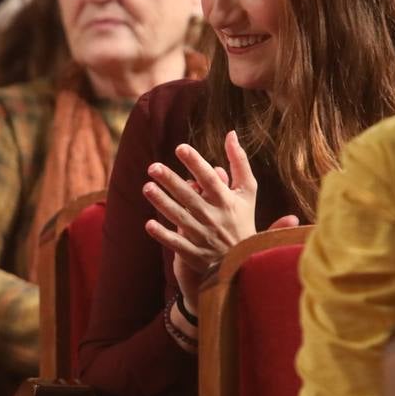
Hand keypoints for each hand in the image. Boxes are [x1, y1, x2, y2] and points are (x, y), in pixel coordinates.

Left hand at [143, 132, 297, 300]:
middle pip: (189, 196)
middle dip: (171, 181)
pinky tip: (148, 224)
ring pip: (179, 217)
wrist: (244, 261)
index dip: (196, 163)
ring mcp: (203, 236)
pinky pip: (176, 243)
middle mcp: (214, 217)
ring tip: (146, 187)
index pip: (210, 179)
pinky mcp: (194, 254)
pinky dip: (163, 235)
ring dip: (162, 203)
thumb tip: (231, 134)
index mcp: (227, 201)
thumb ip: (239, 162)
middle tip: (153, 167)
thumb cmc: (243, 218)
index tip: (180, 148)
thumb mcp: (247, 191)